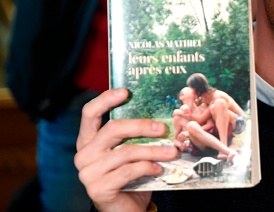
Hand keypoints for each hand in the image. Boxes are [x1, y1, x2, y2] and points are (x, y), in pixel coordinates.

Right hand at [74, 88, 178, 210]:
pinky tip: (158, 168)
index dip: (105, 99)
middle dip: (141, 126)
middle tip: (163, 128)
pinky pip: (128, 171)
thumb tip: (160, 117)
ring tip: (172, 152)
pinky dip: (147, 167)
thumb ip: (134, 136)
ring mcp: (88, 173)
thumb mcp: (130, 152)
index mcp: (89, 141)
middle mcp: (84, 155)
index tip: (126, 91)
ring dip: (153, 150)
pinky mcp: (98, 189)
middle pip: (113, 129)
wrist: (125, 209)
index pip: (89, 114)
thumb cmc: (130, 177)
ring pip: (126, 152)